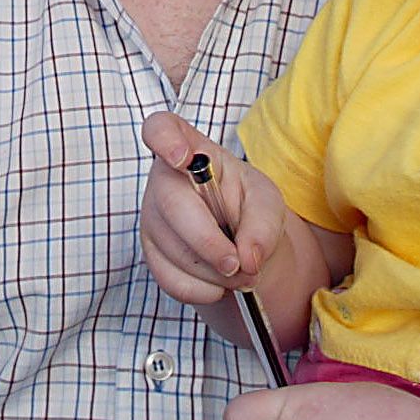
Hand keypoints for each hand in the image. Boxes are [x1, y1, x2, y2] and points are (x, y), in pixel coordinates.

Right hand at [137, 111, 285, 302]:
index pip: (161, 129)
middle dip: (209, 243)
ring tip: (242, 274)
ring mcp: (151, 217)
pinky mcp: (151, 252)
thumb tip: (246, 258)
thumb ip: (263, 225)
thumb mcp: (268, 203)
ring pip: (174, 250)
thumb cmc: (248, 207)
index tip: (181, 157)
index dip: (165, 139)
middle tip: (242, 266)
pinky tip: (219, 285)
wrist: (239, 243)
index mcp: (192, 150)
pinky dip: (202, 290)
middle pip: (171, 205)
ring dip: (215, 273)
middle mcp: (163, 179)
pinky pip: (169, 279)